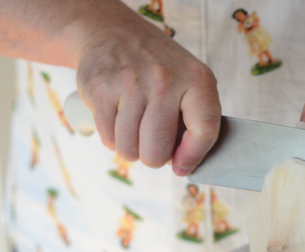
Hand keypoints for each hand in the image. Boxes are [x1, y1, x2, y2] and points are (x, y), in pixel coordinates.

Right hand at [74, 4, 219, 175]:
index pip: (204, 129)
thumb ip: (195, 122)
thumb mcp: (189, 83)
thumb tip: (184, 167)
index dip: (192, 156)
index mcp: (197, 79)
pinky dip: (112, 138)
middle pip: (157, 151)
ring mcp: (131, 83)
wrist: (113, 32)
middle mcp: (165, 80)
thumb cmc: (160, 70)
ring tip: (134, 128)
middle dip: (153, 157)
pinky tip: (117, 119)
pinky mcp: (100, 89)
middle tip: (152, 144)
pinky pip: (108, 138)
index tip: (182, 167)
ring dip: (130, 149)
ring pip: (129, 150)